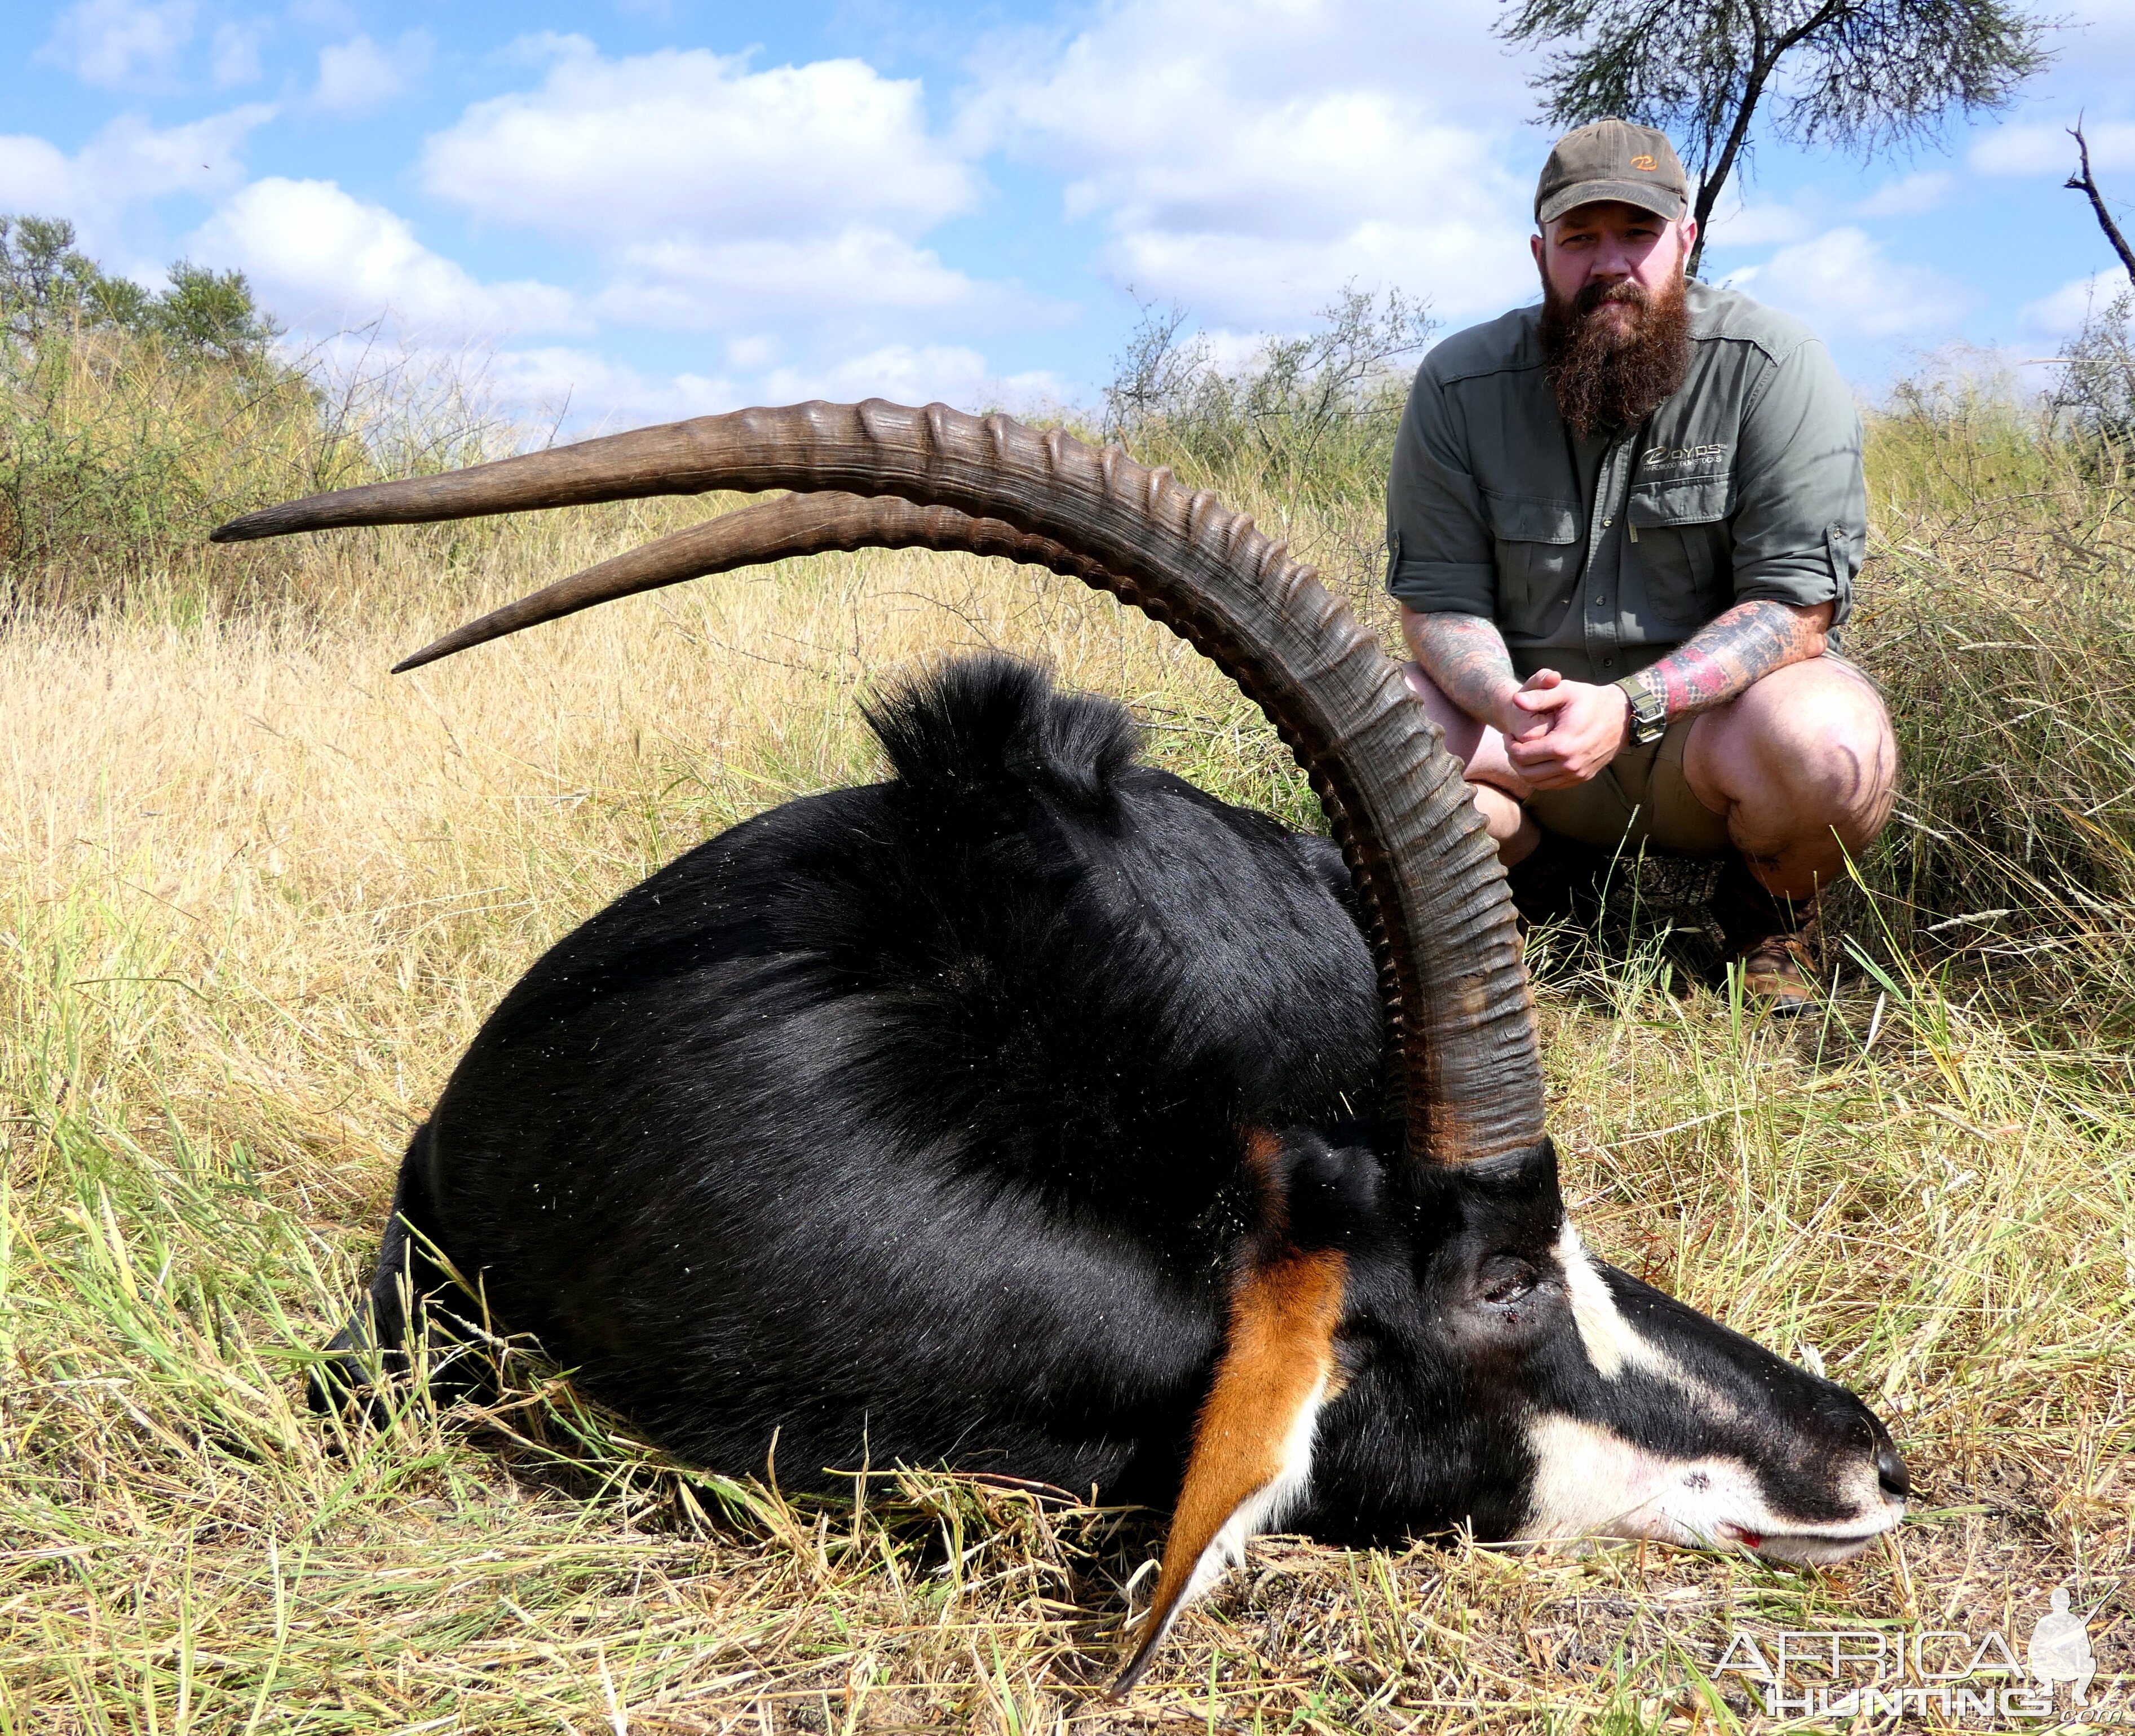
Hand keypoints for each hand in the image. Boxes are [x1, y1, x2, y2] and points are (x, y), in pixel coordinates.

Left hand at [1500, 669, 1628, 789]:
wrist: (1622, 715)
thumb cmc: (1591, 700)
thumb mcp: (1565, 691)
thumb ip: (1539, 696)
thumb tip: (1516, 700)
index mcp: (1562, 745)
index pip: (1520, 755)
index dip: (1509, 745)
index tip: (1509, 734)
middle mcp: (1570, 765)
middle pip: (1525, 772)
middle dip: (1514, 758)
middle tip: (1512, 744)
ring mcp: (1577, 774)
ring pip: (1537, 783)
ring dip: (1525, 770)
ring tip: (1523, 752)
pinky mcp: (1583, 777)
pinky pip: (1552, 785)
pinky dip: (1540, 776)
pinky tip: (1539, 759)